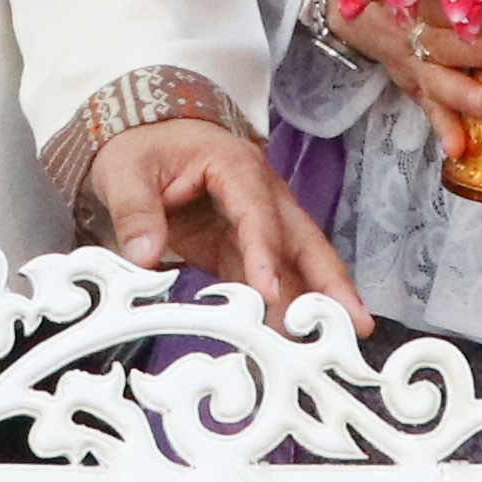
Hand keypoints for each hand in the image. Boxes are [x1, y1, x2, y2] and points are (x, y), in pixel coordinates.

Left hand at [87, 116, 364, 329]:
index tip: (271, 293)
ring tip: (332, 344)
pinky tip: (286, 340)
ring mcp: (257, 222)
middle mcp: (260, 194)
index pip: (257, 213)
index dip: (266, 253)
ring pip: (294, 264)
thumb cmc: (142, 148)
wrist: (144, 137)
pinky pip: (267, 279)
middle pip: (302, 239)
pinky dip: (279, 309)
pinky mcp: (242, 246)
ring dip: (312, 302)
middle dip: (330, 280)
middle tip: (356, 321)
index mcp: (235, 167)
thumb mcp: (125, 172)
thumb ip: (135, 213)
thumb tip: (144, 257)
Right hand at [322, 0, 481, 135]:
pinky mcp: (412, 83)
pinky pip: (427, 106)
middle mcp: (409, 28)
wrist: (344, 1)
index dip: (469, 8)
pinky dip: (443, 127)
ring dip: (462, 94)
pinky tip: (458, 148)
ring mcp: (410, 60)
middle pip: (444, 41)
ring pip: (436, 78)